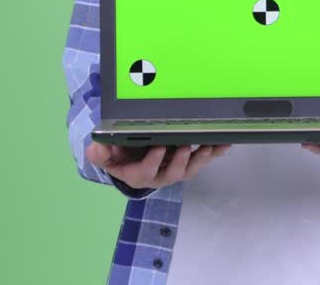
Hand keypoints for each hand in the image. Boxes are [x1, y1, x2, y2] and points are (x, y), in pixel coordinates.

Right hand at [85, 142, 230, 189]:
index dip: (153, 162)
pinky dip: (213, 152)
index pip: (146, 172)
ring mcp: (174, 169)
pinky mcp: (187, 162)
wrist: (130, 159)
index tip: (159, 147)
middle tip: (186, 146)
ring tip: (208, 146)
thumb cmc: (118, 156)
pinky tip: (223, 144)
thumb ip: (100, 153)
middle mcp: (159, 175)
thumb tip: (96, 147)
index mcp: (138, 174)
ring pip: (189, 169)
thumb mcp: (105, 156)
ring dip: (200, 158)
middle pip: (172, 173)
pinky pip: (202, 159)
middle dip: (181, 161)